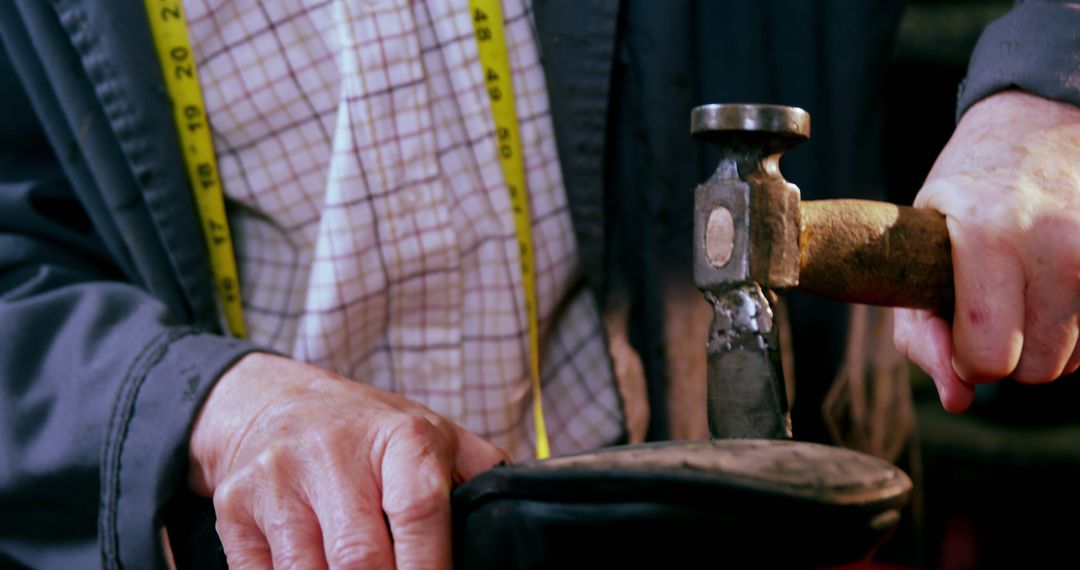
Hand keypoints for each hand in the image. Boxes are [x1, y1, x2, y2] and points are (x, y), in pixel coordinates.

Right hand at [188, 352, 508, 568]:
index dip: (429, 568)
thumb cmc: (367, 431)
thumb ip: (478, 476)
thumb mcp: (431, 433)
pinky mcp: (235, 506)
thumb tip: (517, 521)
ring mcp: (278, 479)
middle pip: (360, 557)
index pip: (419, 510)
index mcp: (401, 436)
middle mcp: (335, 453)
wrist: (272, 401)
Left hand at [894, 90, 1079, 412]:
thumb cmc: (965, 196)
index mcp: (987, 236)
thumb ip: (921, 334)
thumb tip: (958, 401)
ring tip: (1026, 287)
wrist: (1039, 123)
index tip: (960, 327)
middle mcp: (1056, 242)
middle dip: (1007, 353)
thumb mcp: (919, 254)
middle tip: (994, 303)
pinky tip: (1059, 287)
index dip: (968, 359)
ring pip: (1075, 362)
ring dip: (1046, 342)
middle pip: (1036, 369)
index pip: (988, 359)